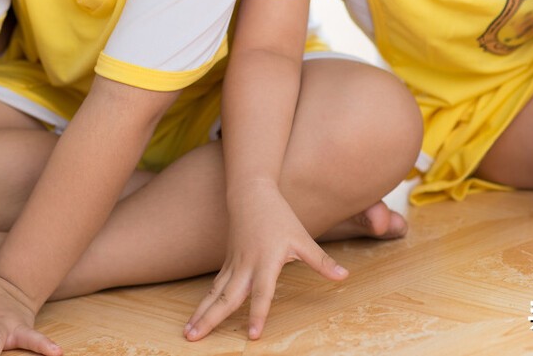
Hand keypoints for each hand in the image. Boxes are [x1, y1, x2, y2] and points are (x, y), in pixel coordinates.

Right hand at [186, 184, 346, 341]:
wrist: (251, 193)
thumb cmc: (279, 216)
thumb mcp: (302, 238)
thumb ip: (321, 261)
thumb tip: (344, 276)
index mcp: (265, 261)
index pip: (262, 293)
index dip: (258, 314)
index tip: (253, 335)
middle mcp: (245, 266)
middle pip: (226, 298)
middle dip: (210, 319)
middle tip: (192, 338)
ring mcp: (233, 264)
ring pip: (215, 293)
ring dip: (201, 313)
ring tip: (188, 333)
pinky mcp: (228, 262)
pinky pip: (215, 286)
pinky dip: (206, 302)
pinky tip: (198, 316)